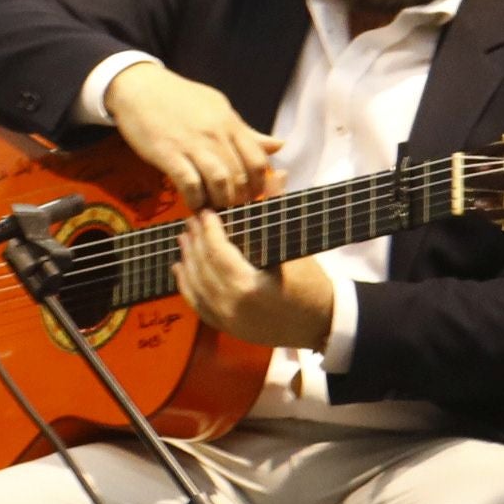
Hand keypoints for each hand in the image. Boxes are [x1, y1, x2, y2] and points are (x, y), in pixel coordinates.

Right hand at [103, 64, 280, 211]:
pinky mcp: (168, 153)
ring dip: (219, 200)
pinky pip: (189, 183)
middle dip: (239, 198)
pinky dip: (195, 199)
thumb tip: (279, 145)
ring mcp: (192, 144)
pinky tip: (193, 202)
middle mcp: (215, 134)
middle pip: (240, 176)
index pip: (258, 160)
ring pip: (220, 182)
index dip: (258, 184)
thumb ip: (246, 132)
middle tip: (231, 204)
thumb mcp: (218, 108)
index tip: (250, 194)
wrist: (140, 87)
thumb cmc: (179, 98)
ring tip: (214, 206)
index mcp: (229, 123)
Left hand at [178, 214, 333, 351]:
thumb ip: (278, 211)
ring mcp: (227, 320)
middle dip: (195, 242)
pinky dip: (187, 286)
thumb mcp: (295, 247)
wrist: (323, 323)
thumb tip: (277, 176)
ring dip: (187, 260)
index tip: (206, 212)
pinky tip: (180, 268)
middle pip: (203, 268)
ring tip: (184, 239)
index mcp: (248, 287)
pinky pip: (199, 306)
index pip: (218, 253)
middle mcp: (232, 306)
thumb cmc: (312, 284)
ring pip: (196, 287)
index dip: (209, 230)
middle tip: (191, 221)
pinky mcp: (227, 328)